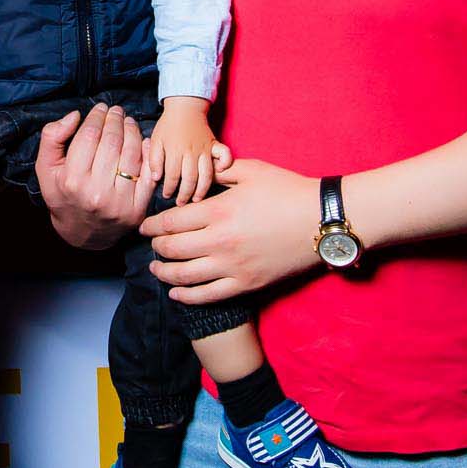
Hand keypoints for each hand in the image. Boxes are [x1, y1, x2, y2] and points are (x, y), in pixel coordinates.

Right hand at [34, 103, 158, 249]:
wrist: (82, 232)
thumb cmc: (63, 195)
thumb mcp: (45, 168)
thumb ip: (51, 137)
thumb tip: (74, 115)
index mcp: (72, 180)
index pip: (90, 135)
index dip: (97, 116)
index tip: (100, 108)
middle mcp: (96, 192)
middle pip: (112, 141)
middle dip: (115, 120)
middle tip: (116, 111)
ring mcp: (119, 202)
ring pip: (131, 154)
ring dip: (132, 131)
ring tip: (128, 122)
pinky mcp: (137, 209)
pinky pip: (148, 174)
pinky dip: (147, 153)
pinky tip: (142, 141)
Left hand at [140, 158, 322, 304]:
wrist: (322, 220)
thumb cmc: (288, 191)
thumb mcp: (251, 170)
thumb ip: (220, 172)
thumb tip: (201, 173)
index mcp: (219, 211)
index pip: (171, 221)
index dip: (152, 225)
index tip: (145, 226)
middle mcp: (220, 241)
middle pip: (172, 249)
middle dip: (156, 247)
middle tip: (152, 244)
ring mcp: (232, 266)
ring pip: (184, 276)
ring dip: (164, 273)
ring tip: (156, 269)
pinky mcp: (246, 284)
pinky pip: (208, 296)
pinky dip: (187, 297)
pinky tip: (176, 294)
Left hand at [144, 98, 231, 205]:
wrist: (185, 107)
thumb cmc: (168, 125)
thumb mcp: (155, 140)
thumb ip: (154, 159)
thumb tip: (156, 178)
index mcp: (175, 151)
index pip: (173, 176)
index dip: (169, 188)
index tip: (166, 195)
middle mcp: (191, 152)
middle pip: (190, 178)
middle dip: (185, 194)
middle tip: (181, 203)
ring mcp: (205, 149)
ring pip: (206, 173)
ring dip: (202, 188)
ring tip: (197, 199)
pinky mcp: (214, 145)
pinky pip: (224, 155)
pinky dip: (225, 164)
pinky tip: (221, 173)